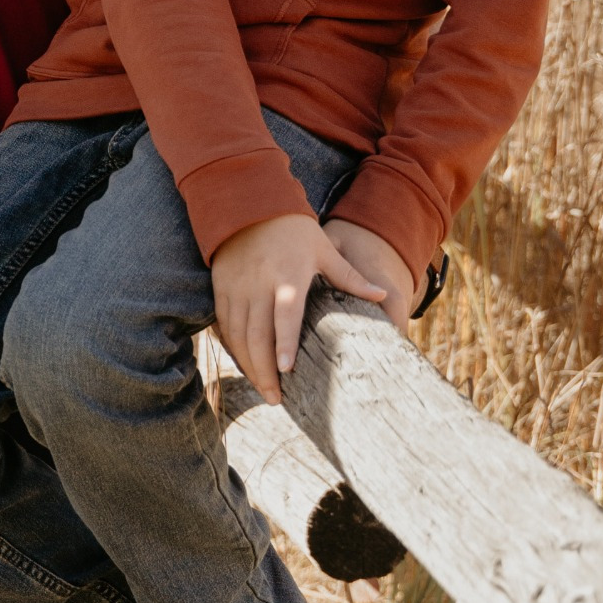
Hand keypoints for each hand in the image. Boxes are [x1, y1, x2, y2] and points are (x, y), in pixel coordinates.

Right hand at [209, 213, 397, 404]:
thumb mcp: (323, 249)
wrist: (247, 203)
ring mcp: (236, 287)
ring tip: (263, 389)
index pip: (284, 315)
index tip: (286, 371)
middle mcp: (258, 284)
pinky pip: (224, 325)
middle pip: (257, 334)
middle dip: (264, 370)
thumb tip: (382, 296)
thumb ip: (349, 277)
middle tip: (276, 399)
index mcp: (287, 276)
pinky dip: (233, 348)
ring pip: (238, 334)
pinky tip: (244, 365)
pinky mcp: (220, 287)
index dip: (284, 344)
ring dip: (248, 365)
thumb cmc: (292, 228)